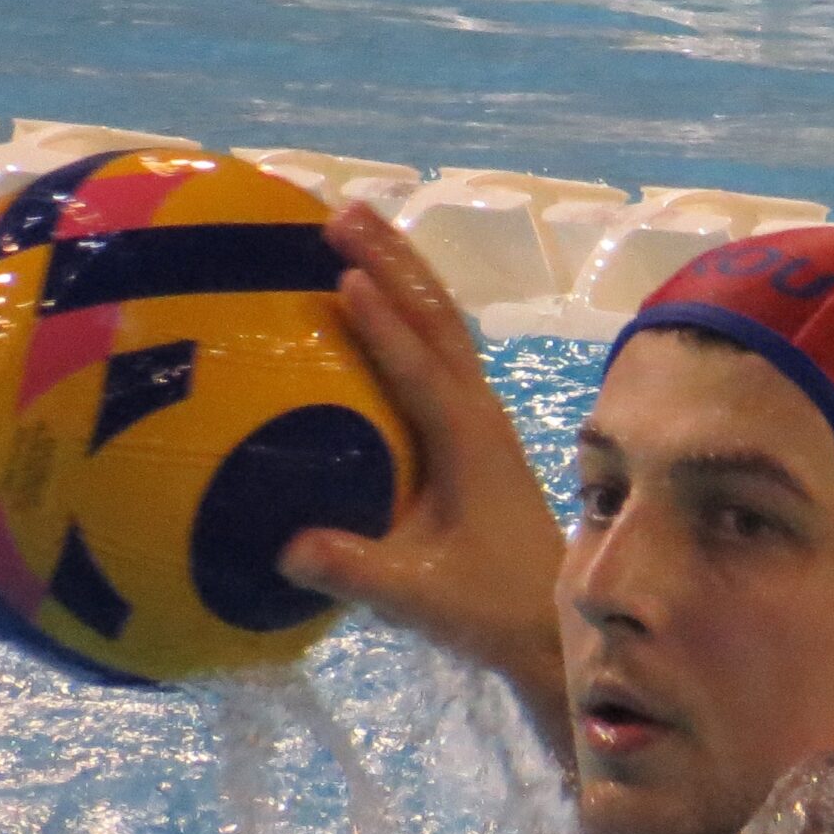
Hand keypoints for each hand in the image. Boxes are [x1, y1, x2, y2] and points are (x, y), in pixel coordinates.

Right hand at [278, 204, 573, 771]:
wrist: (548, 622)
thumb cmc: (486, 607)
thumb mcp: (414, 596)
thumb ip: (351, 570)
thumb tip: (285, 548)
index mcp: (466, 441)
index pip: (419, 367)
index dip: (382, 323)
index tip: (345, 276)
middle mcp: (478, 412)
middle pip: (435, 317)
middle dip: (391, 259)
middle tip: (340, 211)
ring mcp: (481, 414)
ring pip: (442, 321)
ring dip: (401, 267)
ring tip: (355, 220)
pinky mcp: (475, 425)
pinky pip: (440, 346)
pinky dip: (407, 305)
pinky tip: (375, 290)